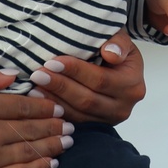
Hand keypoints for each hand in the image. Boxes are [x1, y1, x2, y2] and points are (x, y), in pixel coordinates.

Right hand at [0, 65, 69, 167]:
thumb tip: (12, 75)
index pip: (23, 103)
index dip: (44, 105)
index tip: (57, 105)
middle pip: (32, 127)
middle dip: (55, 124)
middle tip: (71, 123)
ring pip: (30, 149)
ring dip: (53, 144)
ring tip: (68, 141)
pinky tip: (51, 163)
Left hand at [27, 30, 146, 123]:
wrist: (117, 65)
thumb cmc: (114, 49)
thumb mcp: (121, 39)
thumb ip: (118, 43)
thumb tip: (110, 53)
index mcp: (133, 86)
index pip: (100, 80)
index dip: (75, 71)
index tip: (52, 62)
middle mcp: (124, 108)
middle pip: (87, 100)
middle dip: (60, 86)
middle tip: (38, 74)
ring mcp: (109, 121)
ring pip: (78, 114)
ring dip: (54, 101)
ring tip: (34, 88)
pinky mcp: (95, 127)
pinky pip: (73, 122)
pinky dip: (55, 111)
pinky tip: (39, 101)